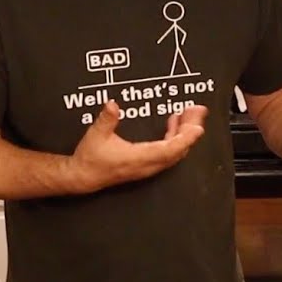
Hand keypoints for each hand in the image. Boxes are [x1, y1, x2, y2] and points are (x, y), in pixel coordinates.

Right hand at [68, 100, 207, 191]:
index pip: (170, 150)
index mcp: (139, 158)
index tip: (198, 128)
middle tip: (198, 111)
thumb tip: (113, 105)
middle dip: (190, 130)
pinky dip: (175, 138)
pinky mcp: (147, 165)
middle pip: (178, 150)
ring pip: (175, 152)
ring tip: (188, 114)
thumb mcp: (96, 135)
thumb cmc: (90, 158)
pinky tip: (174, 124)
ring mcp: (149, 166)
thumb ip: (107, 119)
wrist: (83, 176)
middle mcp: (148, 165)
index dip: (185, 139)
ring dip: (184, 133)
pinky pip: (168, 152)